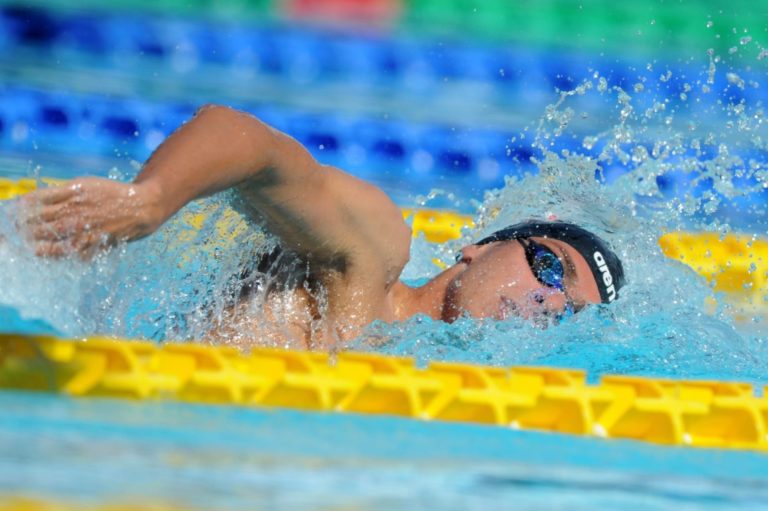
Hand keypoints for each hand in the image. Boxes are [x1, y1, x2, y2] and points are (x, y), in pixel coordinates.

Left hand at [17, 177, 161, 258]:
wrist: (142, 206)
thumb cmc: (113, 194)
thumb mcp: (85, 184)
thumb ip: (61, 192)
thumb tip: (36, 201)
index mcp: (69, 192)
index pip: (33, 202)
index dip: (17, 209)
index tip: (10, 215)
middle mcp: (73, 210)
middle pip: (36, 221)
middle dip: (20, 228)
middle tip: (12, 233)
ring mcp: (82, 228)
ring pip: (48, 238)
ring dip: (33, 244)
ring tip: (25, 246)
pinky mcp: (92, 243)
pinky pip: (67, 251)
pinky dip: (53, 254)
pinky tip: (45, 255)